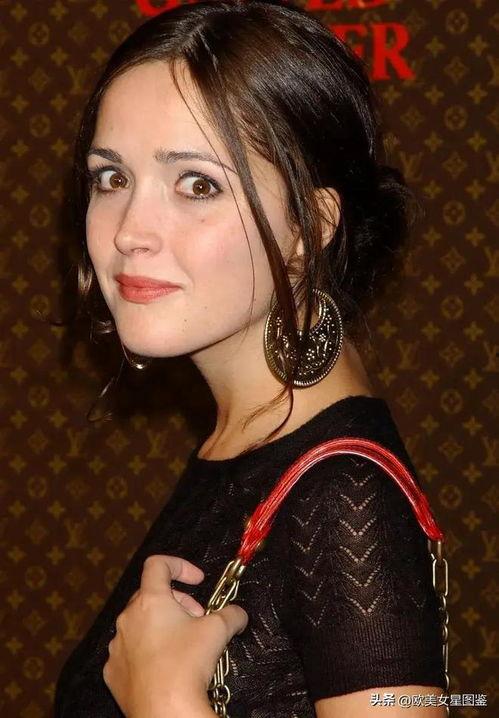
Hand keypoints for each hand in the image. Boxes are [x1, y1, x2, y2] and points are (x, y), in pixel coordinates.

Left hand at [103, 554, 247, 717]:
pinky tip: (165, 667)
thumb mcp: (218, 631)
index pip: (158, 564)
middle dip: (177, 602)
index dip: (180, 566)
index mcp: (150, 600)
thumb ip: (231, 614)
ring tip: (182, 644)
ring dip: (161, 626)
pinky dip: (147, 652)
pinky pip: (130, 652)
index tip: (198, 581)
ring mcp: (117, 646)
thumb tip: (239, 614)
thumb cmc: (188, 665)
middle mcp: (128, 618)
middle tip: (197, 618)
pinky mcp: (113, 672)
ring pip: (139, 624)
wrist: (165, 712)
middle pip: (150, 595)